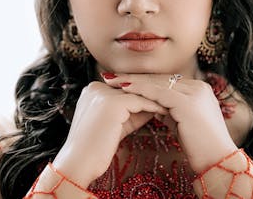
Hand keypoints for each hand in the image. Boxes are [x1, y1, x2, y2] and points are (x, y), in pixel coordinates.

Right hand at [53, 79, 167, 186]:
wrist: (80, 164)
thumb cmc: (96, 149)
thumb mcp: (115, 125)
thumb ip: (131, 112)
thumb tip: (153, 105)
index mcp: (91, 91)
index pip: (124, 89)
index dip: (143, 96)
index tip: (161, 101)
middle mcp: (95, 88)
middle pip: (131, 89)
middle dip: (151, 96)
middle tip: (171, 101)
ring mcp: (102, 93)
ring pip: (137, 93)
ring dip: (155, 99)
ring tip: (172, 106)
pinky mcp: (112, 102)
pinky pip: (140, 102)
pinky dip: (154, 107)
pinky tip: (166, 112)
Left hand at [101, 73, 237, 172]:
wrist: (218, 162)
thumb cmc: (199, 147)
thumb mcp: (182, 122)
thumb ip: (169, 109)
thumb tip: (150, 104)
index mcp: (198, 90)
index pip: (163, 81)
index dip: (141, 80)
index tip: (120, 80)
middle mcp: (198, 87)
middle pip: (158, 79)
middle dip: (133, 78)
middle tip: (110, 75)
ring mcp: (195, 93)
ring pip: (157, 83)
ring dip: (132, 81)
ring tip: (111, 79)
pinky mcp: (188, 102)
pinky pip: (159, 93)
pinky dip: (140, 90)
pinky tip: (124, 88)